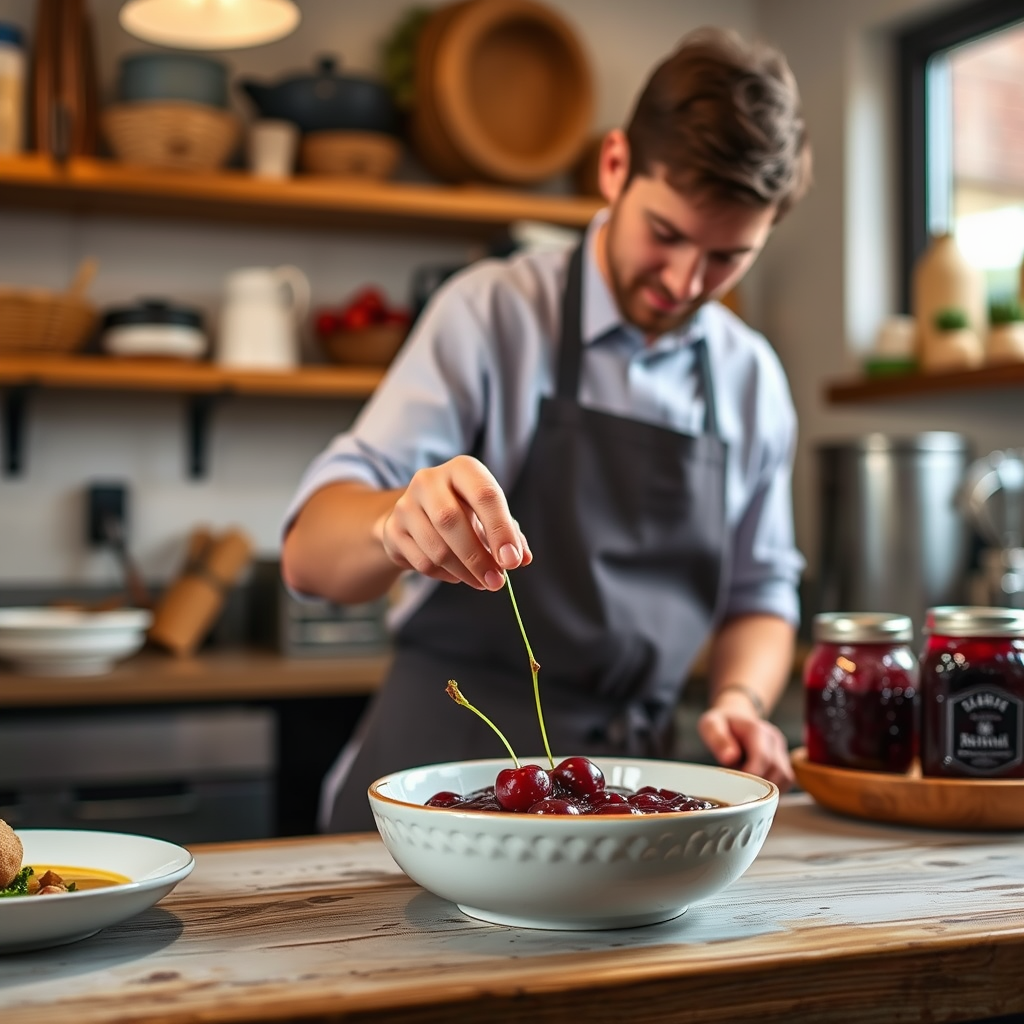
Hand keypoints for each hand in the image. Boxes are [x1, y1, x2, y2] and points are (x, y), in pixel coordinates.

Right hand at [375, 455, 532, 590]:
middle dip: (478, 557)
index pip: (484, 495)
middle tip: (497, 582)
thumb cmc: (464, 511)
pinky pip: (422, 562)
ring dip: (464, 572)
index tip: (512, 561)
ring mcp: (406, 505)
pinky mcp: (393, 530)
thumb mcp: (489, 515)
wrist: (417, 515)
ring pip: (436, 547)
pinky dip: (445, 575)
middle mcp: (429, 480)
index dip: (500, 530)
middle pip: (452, 520)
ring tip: (482, 581)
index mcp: (462, 469)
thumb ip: (509, 534)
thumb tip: (521, 558)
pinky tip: (456, 574)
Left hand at [697, 698, 793, 791]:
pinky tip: (757, 788)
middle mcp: (774, 739)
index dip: (752, 774)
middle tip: (740, 788)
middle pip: (776, 769)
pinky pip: (786, 780)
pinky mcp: (783, 760)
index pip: (763, 757)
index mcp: (757, 730)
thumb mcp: (711, 725)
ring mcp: (781, 749)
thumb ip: (719, 739)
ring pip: (785, 776)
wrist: (734, 717)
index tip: (737, 785)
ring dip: (768, 788)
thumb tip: (730, 757)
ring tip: (747, 786)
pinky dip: (774, 789)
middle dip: (759, 784)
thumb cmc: (721, 723)